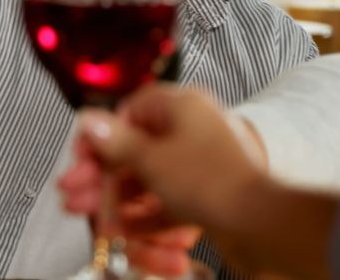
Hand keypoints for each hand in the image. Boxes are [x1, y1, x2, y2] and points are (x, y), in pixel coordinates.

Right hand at [59, 85, 266, 271]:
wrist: (263, 225)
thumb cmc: (212, 182)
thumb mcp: (150, 158)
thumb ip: (114, 140)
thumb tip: (88, 119)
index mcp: (181, 106)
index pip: (129, 111)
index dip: (100, 136)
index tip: (81, 158)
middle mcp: (192, 130)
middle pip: (135, 149)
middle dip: (103, 178)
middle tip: (77, 195)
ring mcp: (200, 164)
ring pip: (149, 179)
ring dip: (120, 201)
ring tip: (97, 221)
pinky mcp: (208, 195)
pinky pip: (168, 201)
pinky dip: (146, 216)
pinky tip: (124, 233)